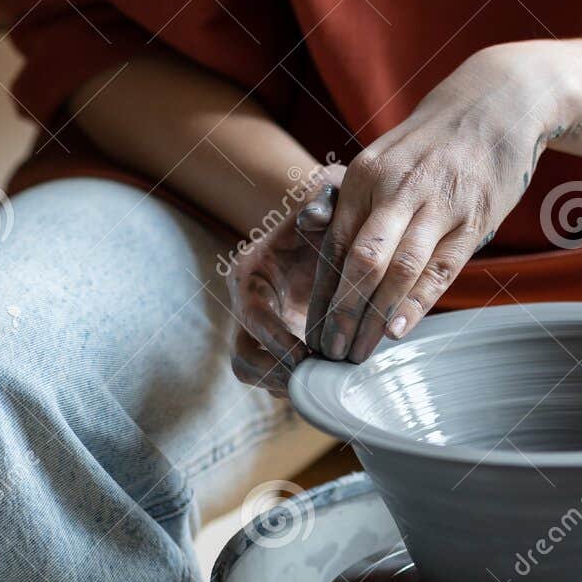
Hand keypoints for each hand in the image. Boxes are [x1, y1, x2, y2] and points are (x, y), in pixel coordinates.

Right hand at [227, 163, 345, 395]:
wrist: (329, 222)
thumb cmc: (328, 207)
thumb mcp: (326, 193)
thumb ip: (321, 201)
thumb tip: (314, 218)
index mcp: (250, 273)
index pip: (250, 313)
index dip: (272, 337)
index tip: (303, 353)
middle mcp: (251, 307)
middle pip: (243, 359)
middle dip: (277, 374)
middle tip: (316, 381)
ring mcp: (264, 332)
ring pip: (257, 376)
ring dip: (289, 387)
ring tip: (328, 387)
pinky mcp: (282, 348)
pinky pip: (281, 380)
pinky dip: (304, 386)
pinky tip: (337, 382)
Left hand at [306, 44, 564, 362]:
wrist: (497, 102)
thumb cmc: (433, 142)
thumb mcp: (382, 156)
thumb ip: (351, 198)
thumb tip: (310, 230)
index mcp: (366, 175)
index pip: (335, 245)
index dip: (322, 292)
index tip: (313, 330)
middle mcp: (397, 188)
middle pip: (361, 261)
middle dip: (342, 312)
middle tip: (330, 352)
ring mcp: (438, 203)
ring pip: (399, 269)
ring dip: (375, 316)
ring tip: (359, 351)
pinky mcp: (474, 217)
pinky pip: (440, 267)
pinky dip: (417, 301)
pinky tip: (398, 328)